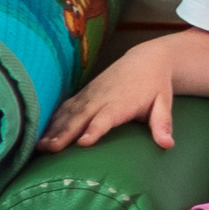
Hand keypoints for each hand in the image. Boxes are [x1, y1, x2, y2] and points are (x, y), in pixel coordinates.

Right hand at [39, 44, 177, 151]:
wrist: (146, 60)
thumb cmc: (156, 86)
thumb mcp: (164, 103)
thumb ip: (163, 124)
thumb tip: (168, 145)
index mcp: (122, 102)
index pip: (106, 117)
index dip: (95, 129)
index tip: (83, 142)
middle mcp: (102, 98)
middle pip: (81, 117)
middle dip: (65, 133)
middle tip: (51, 149)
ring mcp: (90, 95)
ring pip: (68, 113)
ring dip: (53, 128)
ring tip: (40, 147)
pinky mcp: (84, 94)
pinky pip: (65, 107)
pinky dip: (52, 120)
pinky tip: (41, 134)